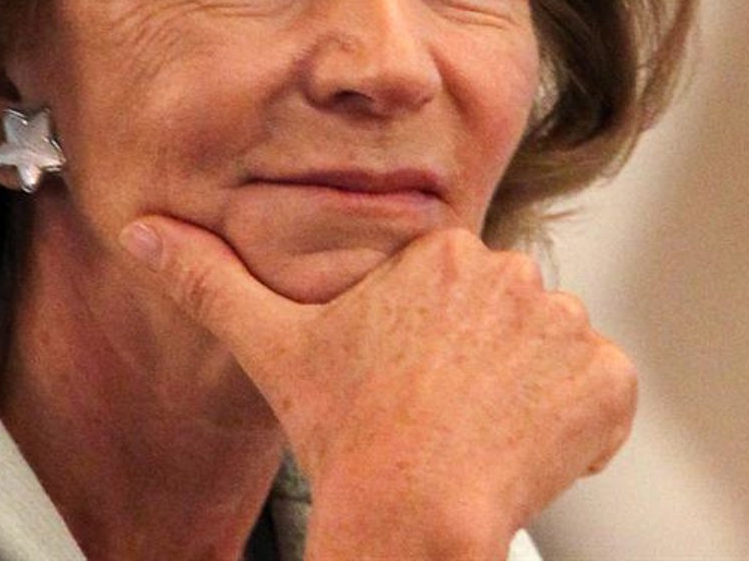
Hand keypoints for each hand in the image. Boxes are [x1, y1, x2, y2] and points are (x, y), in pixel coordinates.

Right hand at [123, 216, 635, 559]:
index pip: (456, 287)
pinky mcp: (606, 380)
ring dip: (530, 393)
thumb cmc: (349, 441)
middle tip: (441, 417)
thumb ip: (210, 279)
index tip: (411, 382)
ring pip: (553, 353)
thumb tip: (142, 229)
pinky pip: (603, 394)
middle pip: (506, 316)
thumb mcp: (274, 350)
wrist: (412, 519)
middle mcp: (509, 269)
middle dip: (483, 364)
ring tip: (479, 436)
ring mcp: (565, 323)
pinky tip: (529, 452)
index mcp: (438, 250)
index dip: (434, 342)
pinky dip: (579, 427)